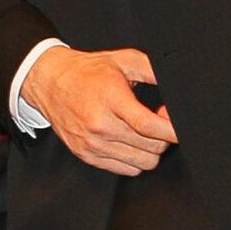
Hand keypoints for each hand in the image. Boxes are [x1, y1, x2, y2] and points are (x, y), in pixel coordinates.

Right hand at [24, 44, 177, 175]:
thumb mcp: (124, 60)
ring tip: (144, 131)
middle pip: (150, 147)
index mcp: (110, 99)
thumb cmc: (89, 71)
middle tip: (160, 120)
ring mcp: (92, 144)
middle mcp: (99, 125)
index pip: (147, 125)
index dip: (171, 130)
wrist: (49, 83)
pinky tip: (131, 141)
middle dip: (164, 137)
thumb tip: (176, 83)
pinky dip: (135, 159)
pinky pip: (126, 170)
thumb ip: (153, 69)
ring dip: (151, 150)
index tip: (181, 127)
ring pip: (142, 163)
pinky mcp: (86, 155)